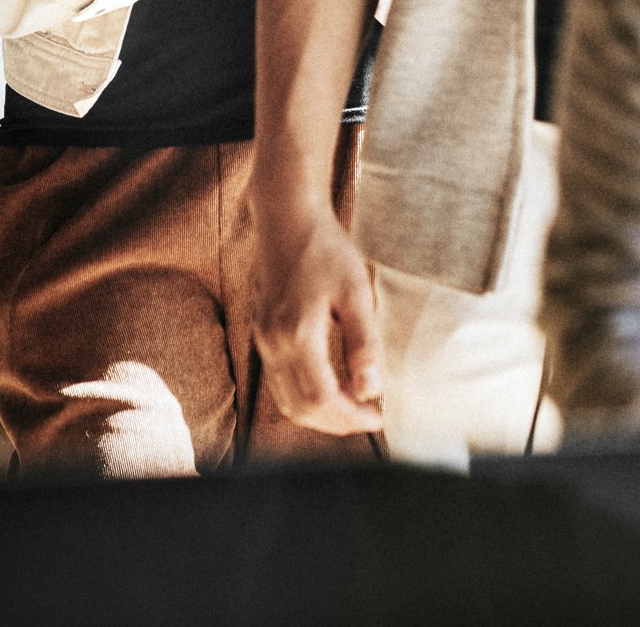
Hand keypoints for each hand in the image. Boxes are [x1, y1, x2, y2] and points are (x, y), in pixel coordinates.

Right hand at [252, 201, 385, 435]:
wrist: (288, 218)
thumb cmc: (326, 249)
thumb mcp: (356, 292)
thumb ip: (363, 343)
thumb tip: (371, 390)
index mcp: (297, 334)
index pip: (322, 398)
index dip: (351, 417)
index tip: (378, 418)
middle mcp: (273, 343)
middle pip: (301, 408)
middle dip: (336, 423)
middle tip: (369, 418)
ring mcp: (263, 340)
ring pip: (286, 400)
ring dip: (319, 414)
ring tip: (353, 408)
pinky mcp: (261, 334)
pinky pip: (279, 382)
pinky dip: (304, 396)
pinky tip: (330, 388)